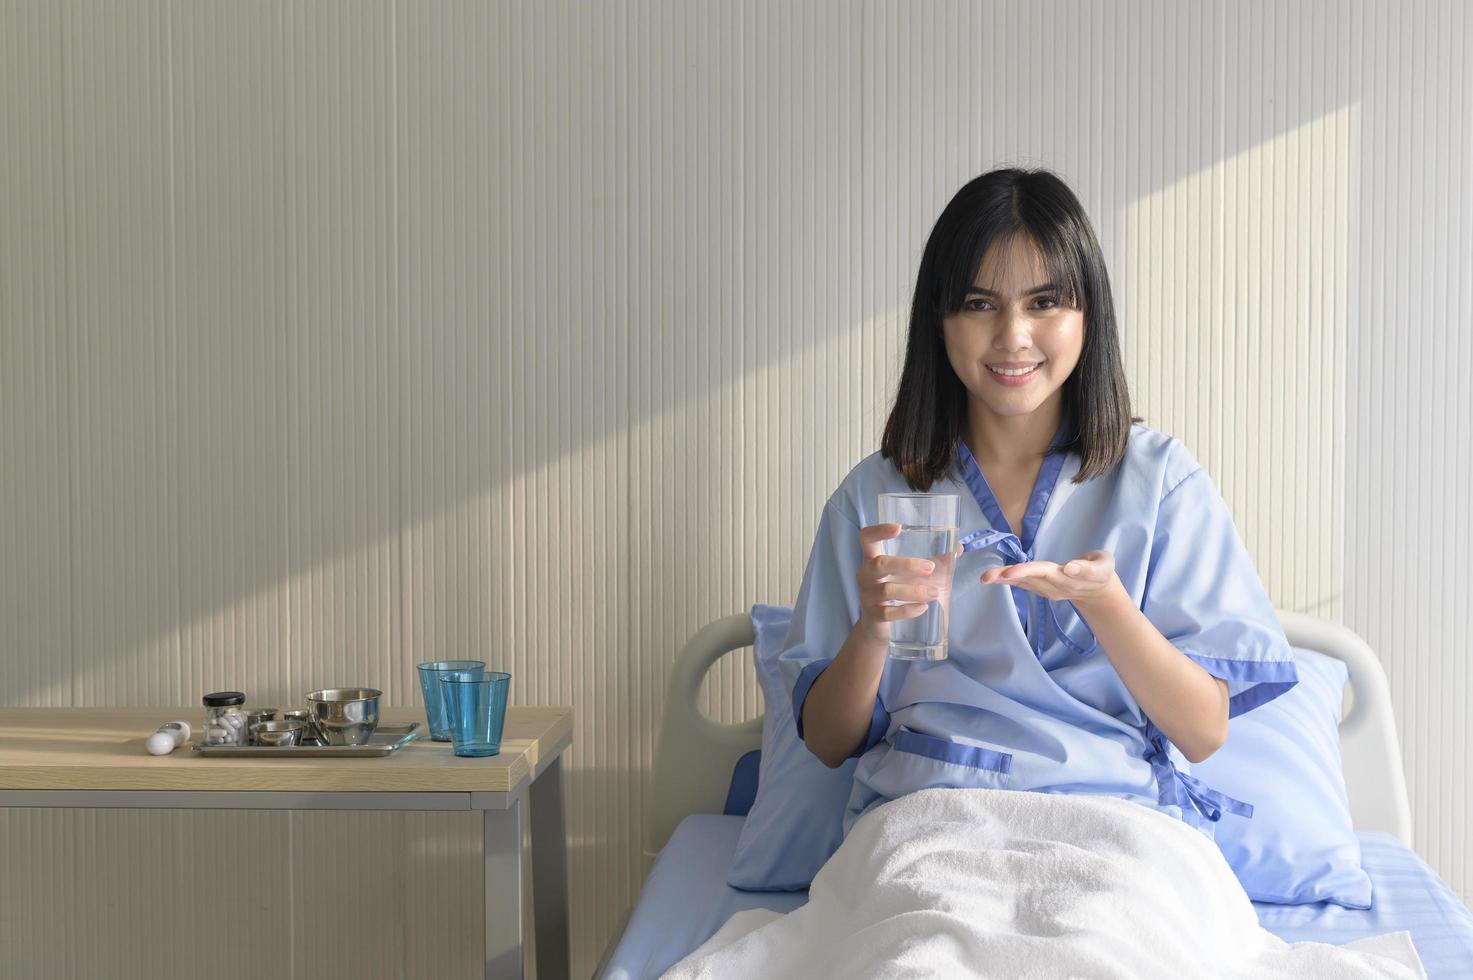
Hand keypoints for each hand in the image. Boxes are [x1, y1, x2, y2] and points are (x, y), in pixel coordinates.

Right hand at [855, 523, 958, 644]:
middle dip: (906, 565)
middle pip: (879, 564)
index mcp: (873, 558)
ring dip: (914, 591)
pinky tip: (922, 608)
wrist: (883, 628)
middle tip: (930, 568)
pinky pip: (888, 612)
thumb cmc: (900, 592)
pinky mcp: (872, 615)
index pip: (867, 538)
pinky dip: (907, 610)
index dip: (879, 530)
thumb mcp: (914, 575)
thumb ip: (935, 561)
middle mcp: (865, 574)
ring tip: (934, 593)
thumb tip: (957, 547)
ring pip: (887, 590)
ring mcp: (866, 595)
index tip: (899, 528)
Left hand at [979, 549, 1121, 608]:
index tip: (1010, 572)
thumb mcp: (1103, 566)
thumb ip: (1087, 567)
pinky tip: (992, 577)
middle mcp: (1053, 585)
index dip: (1027, 571)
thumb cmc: (1101, 572)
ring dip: (1002, 580)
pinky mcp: (1041, 588)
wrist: (1099, 591)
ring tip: (984, 577)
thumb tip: (1069, 567)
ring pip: (1021, 583)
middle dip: (1007, 576)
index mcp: (1067, 577)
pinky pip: (1022, 583)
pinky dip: (1006, 579)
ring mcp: (1046, 589)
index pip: (1044, 572)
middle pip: (1027, 579)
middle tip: (986, 577)